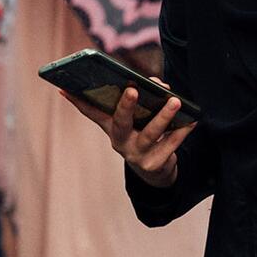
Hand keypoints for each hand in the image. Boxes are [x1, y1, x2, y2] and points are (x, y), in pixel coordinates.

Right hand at [60, 81, 194, 187]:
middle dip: (126, 106)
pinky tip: (191, 119)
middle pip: (120, 123)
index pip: (92, 113)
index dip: (77, 101)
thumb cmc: (144, 134)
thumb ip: (146, 97)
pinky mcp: (155, 164)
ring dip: (163, 116)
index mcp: (111, 128)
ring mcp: (137, 154)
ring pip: (150, 134)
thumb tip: (158, 84)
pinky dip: (182, 131)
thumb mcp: (138, 118)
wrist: (155, 171)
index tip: (64, 88)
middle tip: (133, 90)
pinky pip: (171, 145)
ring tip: (174, 100)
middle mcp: (120, 142)